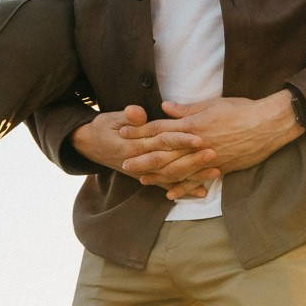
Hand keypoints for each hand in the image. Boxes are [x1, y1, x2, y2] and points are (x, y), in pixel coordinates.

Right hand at [69, 105, 216, 199]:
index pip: (161, 141)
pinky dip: (184, 190)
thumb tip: (138, 113)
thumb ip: (127, 116)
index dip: (180, 139)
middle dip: (193, 159)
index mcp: (134, 145)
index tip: (199, 137)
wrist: (89, 145)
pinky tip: (202, 192)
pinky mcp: (147, 177)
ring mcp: (144, 172)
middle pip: (171, 161)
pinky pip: (168, 186)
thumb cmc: (103, 128)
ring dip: (194, 176)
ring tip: (216, 172)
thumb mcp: (111, 118)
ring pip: (172, 176)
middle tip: (214, 153)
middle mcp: (140, 162)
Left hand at [118, 94, 302, 177]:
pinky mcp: (220, 168)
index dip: (140, 131)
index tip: (123, 133)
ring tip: (141, 179)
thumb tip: (165, 108)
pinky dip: (184, 188)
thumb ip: (187, 109)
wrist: (267, 125)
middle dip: (142, 158)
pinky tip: (170, 194)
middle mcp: (197, 143)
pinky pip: (198, 180)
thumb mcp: (212, 104)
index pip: (160, 129)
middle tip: (124, 163)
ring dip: (157, 175)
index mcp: (193, 125)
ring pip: (177, 169)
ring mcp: (208, 158)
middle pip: (163, 153)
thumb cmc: (241, 110)